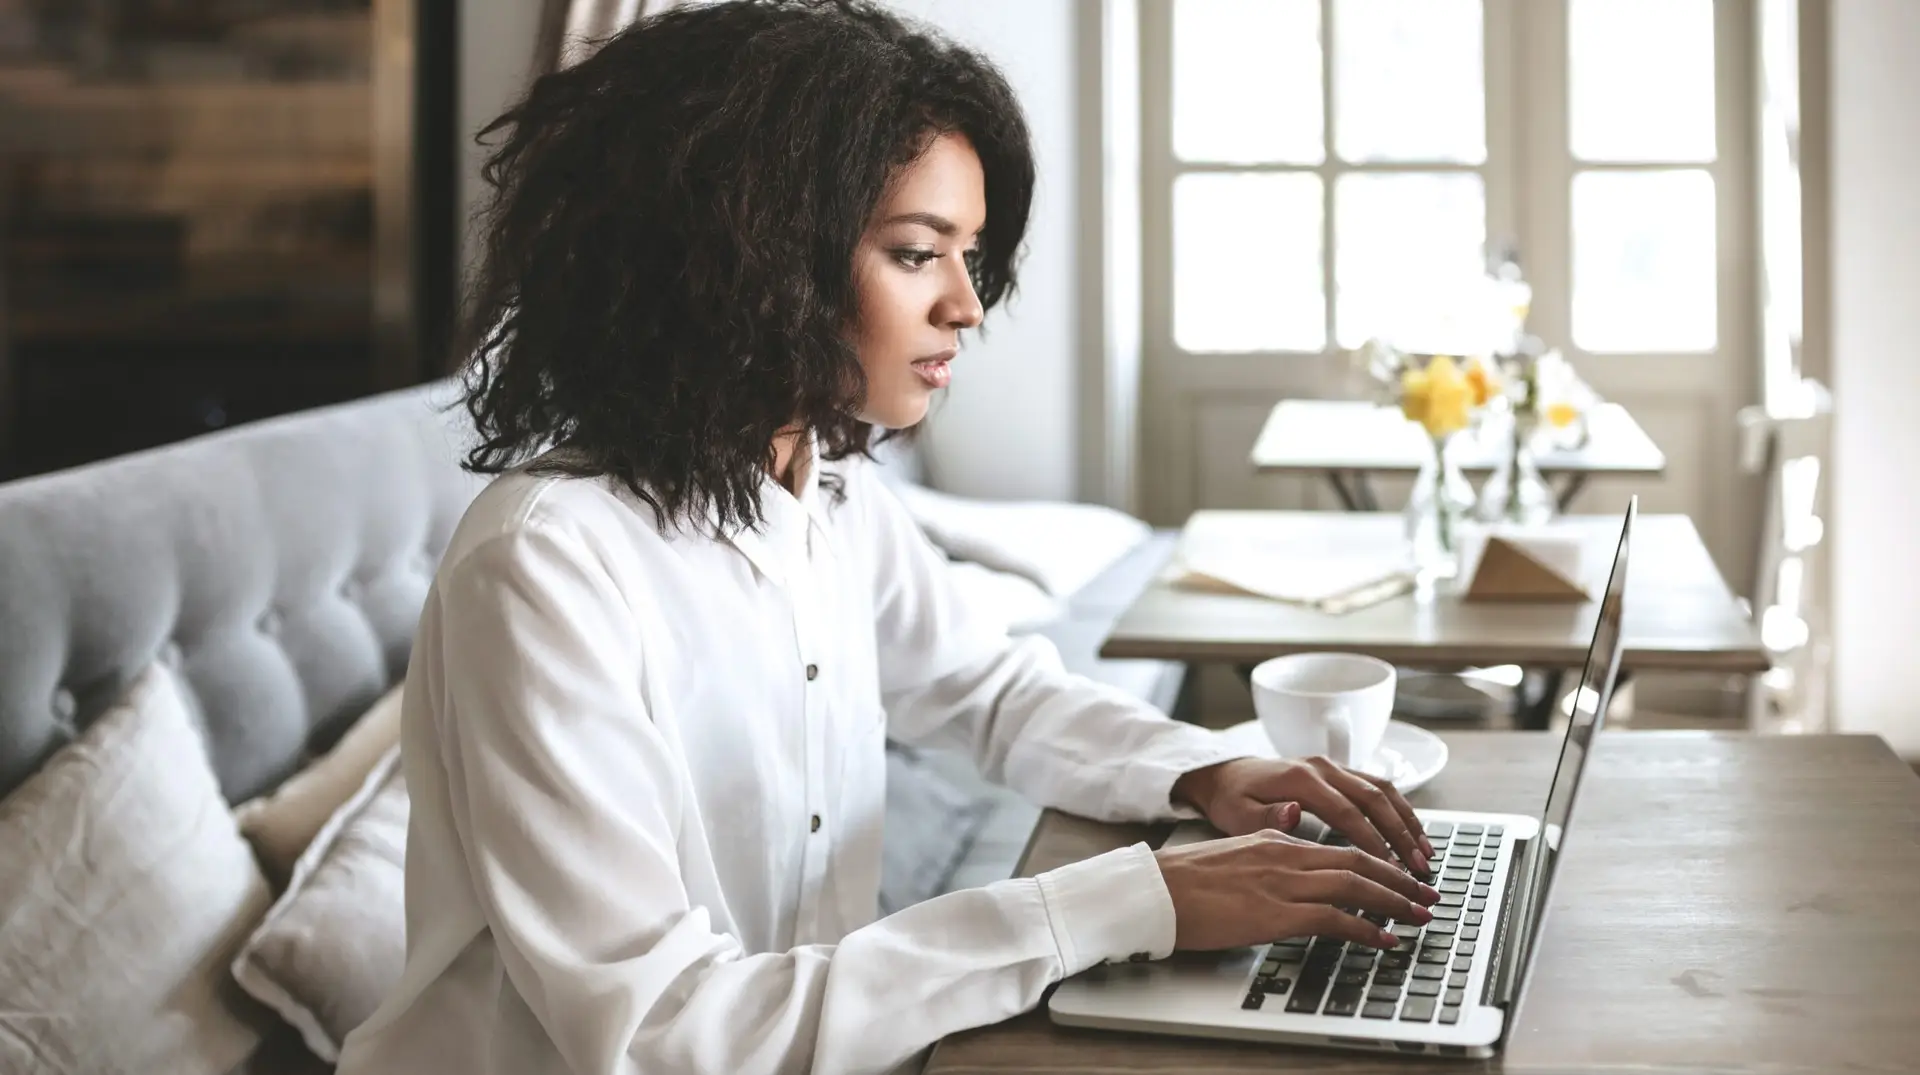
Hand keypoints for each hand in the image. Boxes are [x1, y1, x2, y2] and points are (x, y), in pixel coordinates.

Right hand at [1153, 828, 1439, 950]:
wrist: (1155, 890)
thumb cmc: (1186, 879)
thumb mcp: (1236, 852)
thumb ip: (1270, 849)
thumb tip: (1296, 853)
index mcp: (1277, 838)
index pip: (1342, 845)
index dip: (1379, 861)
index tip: (1402, 876)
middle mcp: (1286, 853)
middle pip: (1359, 860)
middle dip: (1399, 880)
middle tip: (1427, 896)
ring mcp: (1282, 882)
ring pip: (1355, 884)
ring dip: (1394, 901)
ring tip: (1419, 916)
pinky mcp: (1275, 913)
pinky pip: (1334, 918)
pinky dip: (1365, 928)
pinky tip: (1384, 940)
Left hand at [1172, 756, 1433, 873]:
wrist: (1225, 774)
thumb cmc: (1231, 800)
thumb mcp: (1237, 815)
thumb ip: (1265, 817)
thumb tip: (1293, 813)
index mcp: (1300, 779)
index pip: (1346, 812)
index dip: (1372, 842)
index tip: (1390, 872)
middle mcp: (1322, 767)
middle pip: (1374, 799)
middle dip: (1401, 835)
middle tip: (1419, 869)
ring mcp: (1333, 767)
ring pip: (1383, 790)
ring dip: (1408, 822)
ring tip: (1426, 855)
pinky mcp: (1338, 771)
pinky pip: (1378, 787)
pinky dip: (1400, 810)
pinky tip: (1413, 835)